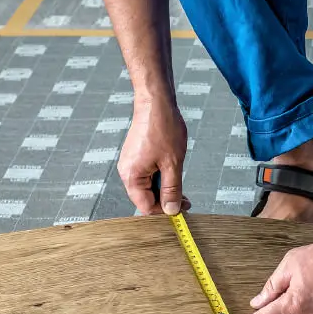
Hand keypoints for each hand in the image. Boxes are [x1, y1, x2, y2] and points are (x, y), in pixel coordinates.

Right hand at [119, 97, 189, 215]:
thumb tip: (172, 209)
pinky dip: (160, 177)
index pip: (146, 207)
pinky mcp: (135, 157)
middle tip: (185, 198)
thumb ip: (172, 189)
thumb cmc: (162, 127)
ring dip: (164, 188)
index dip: (165, 211)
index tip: (182, 208)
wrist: (155, 102)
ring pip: (148, 187)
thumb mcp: (172, 164)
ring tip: (179, 180)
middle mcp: (127, 172)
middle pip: (145, 198)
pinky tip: (171, 170)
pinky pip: (147, 175)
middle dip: (166, 199)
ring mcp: (130, 164)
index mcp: (132, 177)